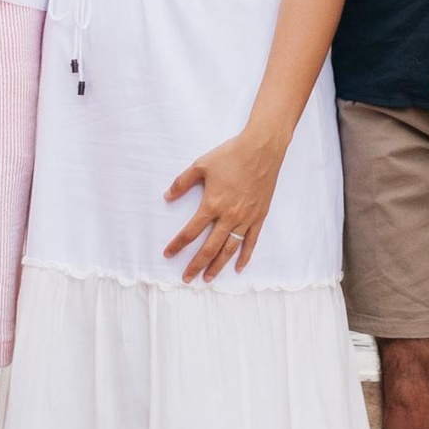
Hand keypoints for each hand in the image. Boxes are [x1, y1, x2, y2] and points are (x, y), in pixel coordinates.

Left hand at [164, 123, 285, 281]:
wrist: (261, 149)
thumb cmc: (231, 155)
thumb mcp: (201, 164)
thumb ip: (182, 182)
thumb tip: (167, 197)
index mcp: (212, 204)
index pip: (191, 231)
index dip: (177, 244)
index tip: (168, 254)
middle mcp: (229, 216)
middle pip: (209, 248)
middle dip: (196, 265)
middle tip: (187, 279)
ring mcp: (245, 218)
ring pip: (229, 249)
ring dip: (218, 266)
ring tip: (208, 279)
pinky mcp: (259, 216)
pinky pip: (251, 241)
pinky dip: (244, 256)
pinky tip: (238, 267)